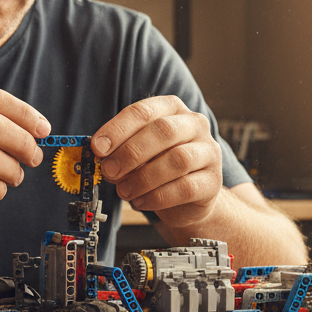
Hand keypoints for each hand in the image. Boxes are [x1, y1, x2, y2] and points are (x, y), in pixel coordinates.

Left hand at [92, 96, 222, 229]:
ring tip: (123, 190)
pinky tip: (141, 202)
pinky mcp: (213, 181)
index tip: (98, 147)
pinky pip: (185, 188)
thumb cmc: (158, 166)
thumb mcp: (138, 153)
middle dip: (130, 153)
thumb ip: (121, 150)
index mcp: (172, 109)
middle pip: (163, 132)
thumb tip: (101, 157)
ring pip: (177, 160)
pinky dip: (157, 197)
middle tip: (109, 171)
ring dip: (143, 178)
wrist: (189, 196)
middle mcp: (195, 125)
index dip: (118, 129)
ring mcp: (208, 152)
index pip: (144, 111)